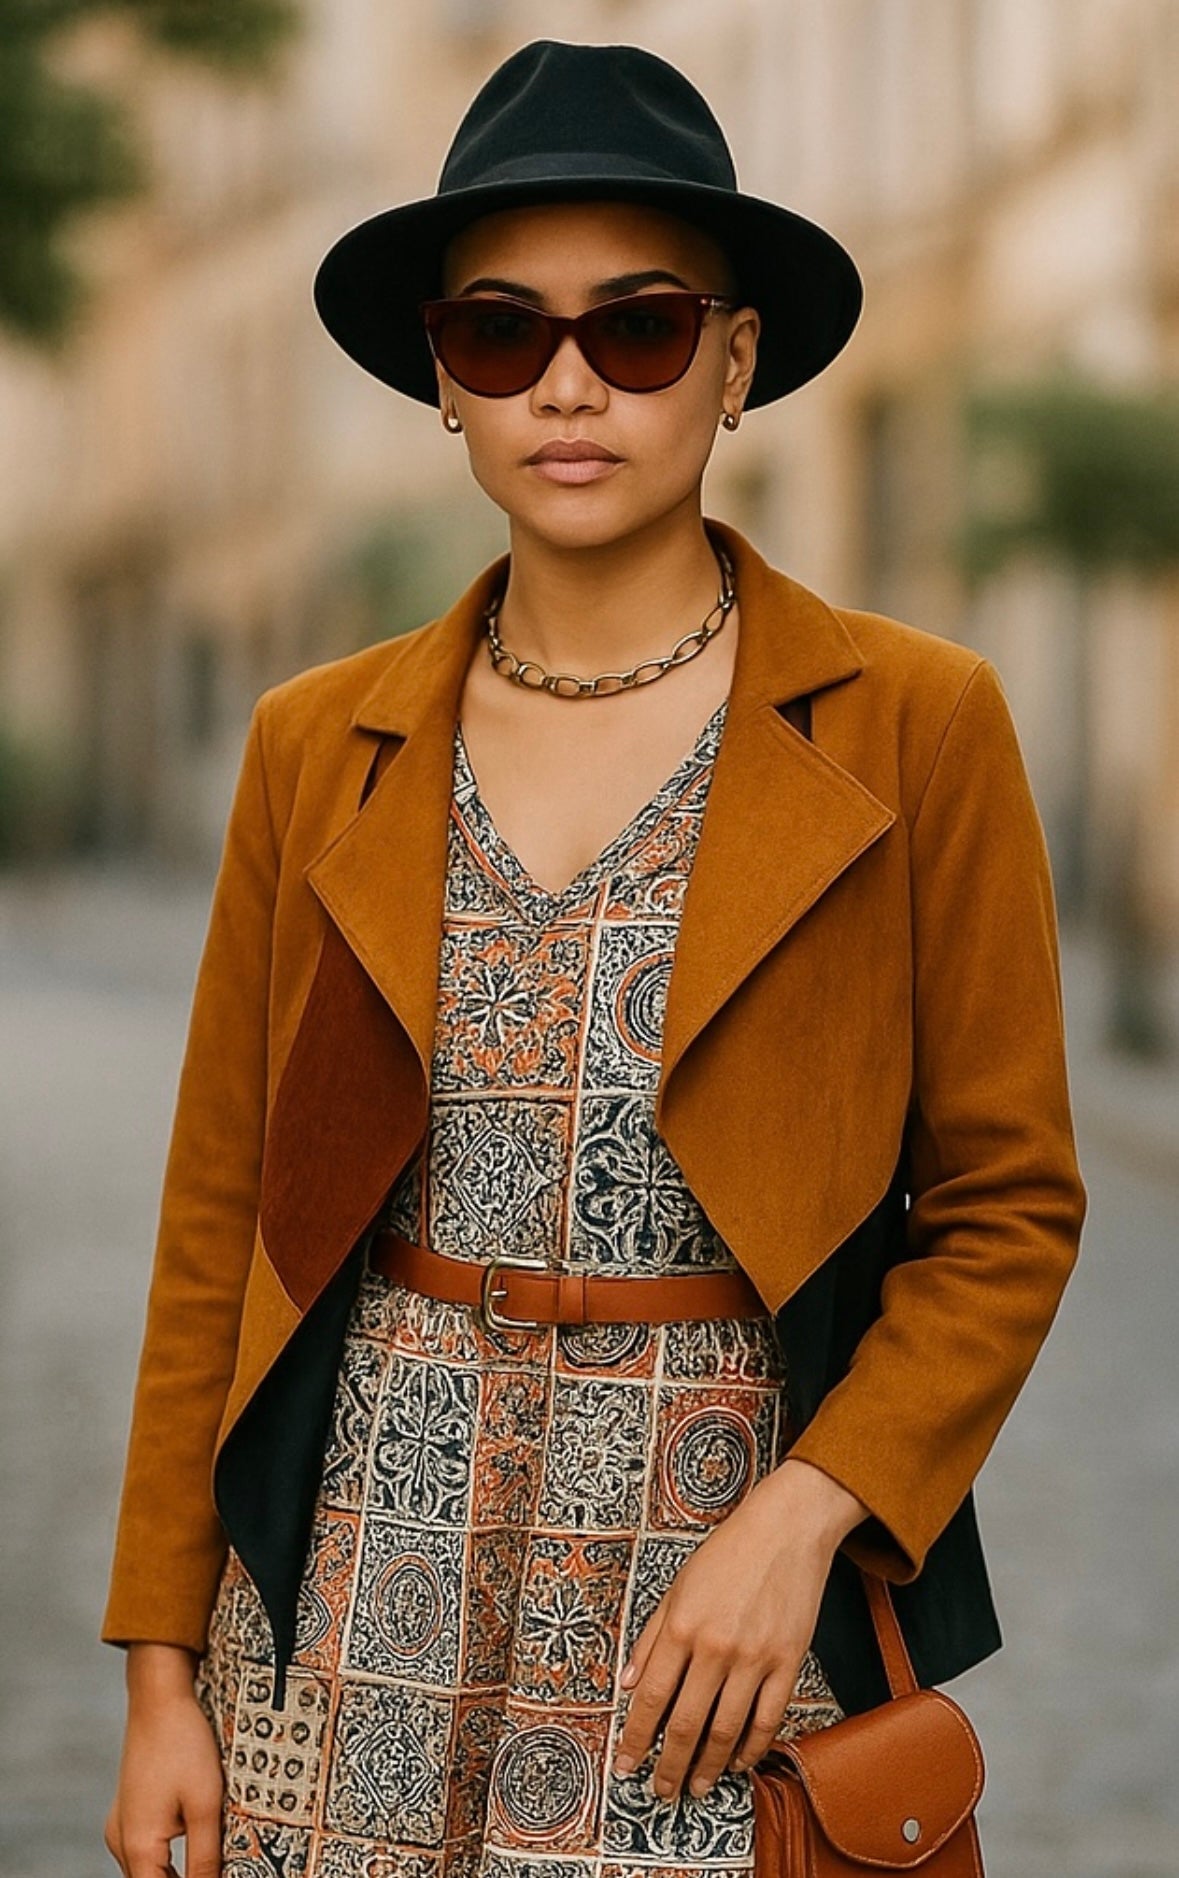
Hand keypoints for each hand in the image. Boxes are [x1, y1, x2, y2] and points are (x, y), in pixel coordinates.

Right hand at [103, 1643, 223, 1877]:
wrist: (160, 1697)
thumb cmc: (184, 1744)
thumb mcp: (205, 1804)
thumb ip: (206, 1857)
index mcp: (138, 1846)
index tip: (221, 1874)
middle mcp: (121, 1841)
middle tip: (223, 1866)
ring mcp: (122, 1826)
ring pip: (151, 1870)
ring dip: (179, 1874)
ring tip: (217, 1861)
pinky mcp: (130, 1812)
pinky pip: (149, 1850)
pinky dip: (170, 1857)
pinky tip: (199, 1846)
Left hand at [611, 1458, 867, 1802]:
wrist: (785, 1530)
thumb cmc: (727, 1554)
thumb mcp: (677, 1587)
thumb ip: (651, 1638)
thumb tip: (627, 1684)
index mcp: (682, 1627)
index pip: (650, 1698)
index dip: (636, 1739)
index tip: (625, 1765)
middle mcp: (715, 1648)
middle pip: (686, 1724)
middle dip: (669, 1766)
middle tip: (660, 1792)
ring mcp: (754, 1658)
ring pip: (726, 1731)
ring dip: (708, 1767)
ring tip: (696, 1787)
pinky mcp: (787, 1662)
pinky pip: (767, 1719)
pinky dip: (751, 1748)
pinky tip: (738, 1763)